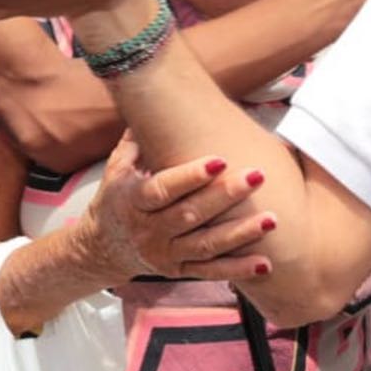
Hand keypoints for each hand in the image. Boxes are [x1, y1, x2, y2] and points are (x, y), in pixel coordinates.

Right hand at [78, 133, 274, 281]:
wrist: (100, 247)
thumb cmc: (116, 197)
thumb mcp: (117, 167)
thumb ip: (137, 139)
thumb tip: (152, 98)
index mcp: (134, 200)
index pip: (164, 188)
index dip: (191, 176)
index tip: (220, 159)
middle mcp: (149, 230)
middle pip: (190, 215)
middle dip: (225, 196)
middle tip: (257, 176)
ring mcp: (165, 254)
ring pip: (206, 246)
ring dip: (240, 234)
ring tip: (271, 219)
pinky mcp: (178, 271)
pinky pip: (211, 272)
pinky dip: (237, 270)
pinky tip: (264, 264)